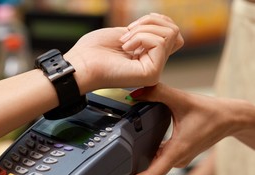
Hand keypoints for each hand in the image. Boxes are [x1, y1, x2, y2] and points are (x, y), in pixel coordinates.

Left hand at [65, 13, 183, 92]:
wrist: (80, 65)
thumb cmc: (93, 51)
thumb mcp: (125, 32)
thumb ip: (147, 31)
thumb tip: (169, 28)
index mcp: (146, 55)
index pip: (171, 34)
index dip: (156, 21)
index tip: (132, 27)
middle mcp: (152, 64)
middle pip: (174, 31)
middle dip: (149, 21)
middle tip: (127, 33)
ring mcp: (154, 70)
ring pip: (170, 34)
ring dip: (142, 29)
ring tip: (124, 42)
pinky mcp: (152, 74)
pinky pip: (160, 42)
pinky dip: (140, 37)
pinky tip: (126, 47)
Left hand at [120, 83, 237, 174]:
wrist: (231, 117)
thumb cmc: (212, 112)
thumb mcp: (182, 99)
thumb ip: (158, 93)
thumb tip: (135, 93)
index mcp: (176, 152)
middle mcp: (176, 159)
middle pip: (148, 173)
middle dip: (128, 174)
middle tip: (109, 168)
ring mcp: (177, 158)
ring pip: (152, 167)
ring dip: (136, 166)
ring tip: (116, 158)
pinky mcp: (177, 153)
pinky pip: (157, 159)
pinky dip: (144, 157)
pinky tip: (133, 149)